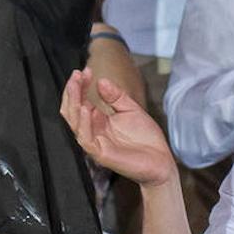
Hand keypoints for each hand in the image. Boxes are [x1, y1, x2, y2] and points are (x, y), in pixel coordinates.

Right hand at [59, 69, 177, 188]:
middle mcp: (91, 131)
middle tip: (77, 75)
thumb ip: (116, 96)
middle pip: (72, 110)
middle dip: (72, 91)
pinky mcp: (100, 153)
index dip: (80, 86)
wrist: (162, 162)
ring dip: (73, 102)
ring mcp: (94, 142)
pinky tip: (86, 108)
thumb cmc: (147, 139)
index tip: (85, 71)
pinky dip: (84, 123)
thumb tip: (101, 81)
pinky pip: (85, 138)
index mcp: (97, 121)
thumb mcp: (131, 110)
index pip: (80, 101)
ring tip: (76, 85)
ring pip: (74, 122)